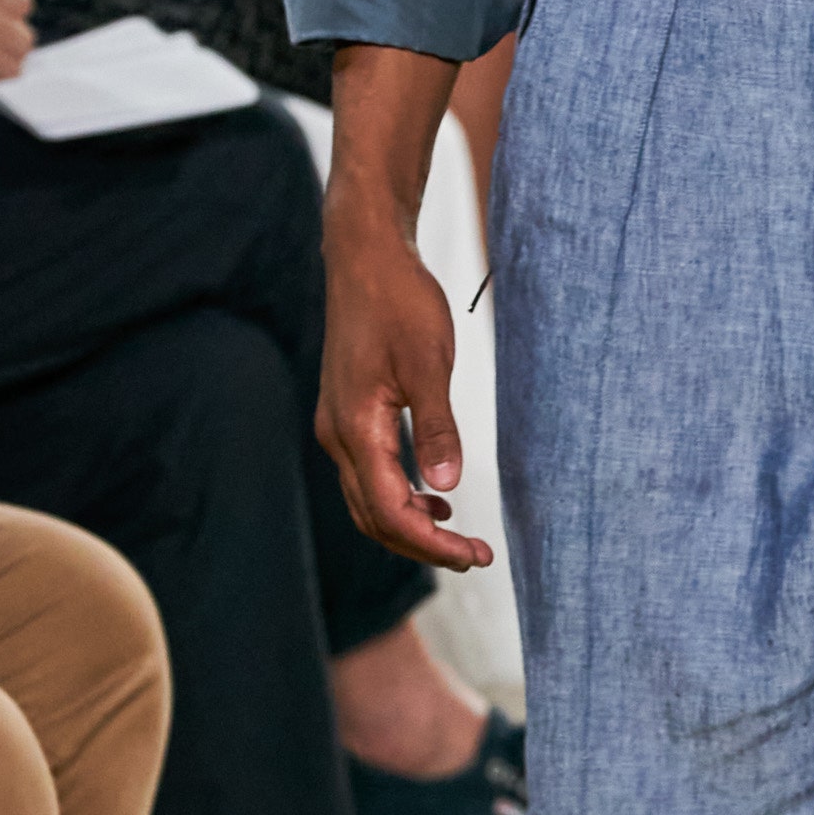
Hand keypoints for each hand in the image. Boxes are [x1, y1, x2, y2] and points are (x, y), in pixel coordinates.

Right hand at [317, 214, 494, 568]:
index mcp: (356, 428)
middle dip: (422, 545)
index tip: (475, 556)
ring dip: (410, 524)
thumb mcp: (429, 364)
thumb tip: (447, 488)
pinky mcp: (347, 413)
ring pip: (369, 500)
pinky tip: (435, 496)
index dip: (432, 543)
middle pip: (374, 517)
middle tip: (475, 557)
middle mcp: (338, 435)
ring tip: (458, 535)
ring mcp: (338, 425)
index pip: (391, 511)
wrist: (365, 258)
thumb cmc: (400, 302)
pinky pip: (369, 473)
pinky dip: (400, 496)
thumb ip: (437, 428)